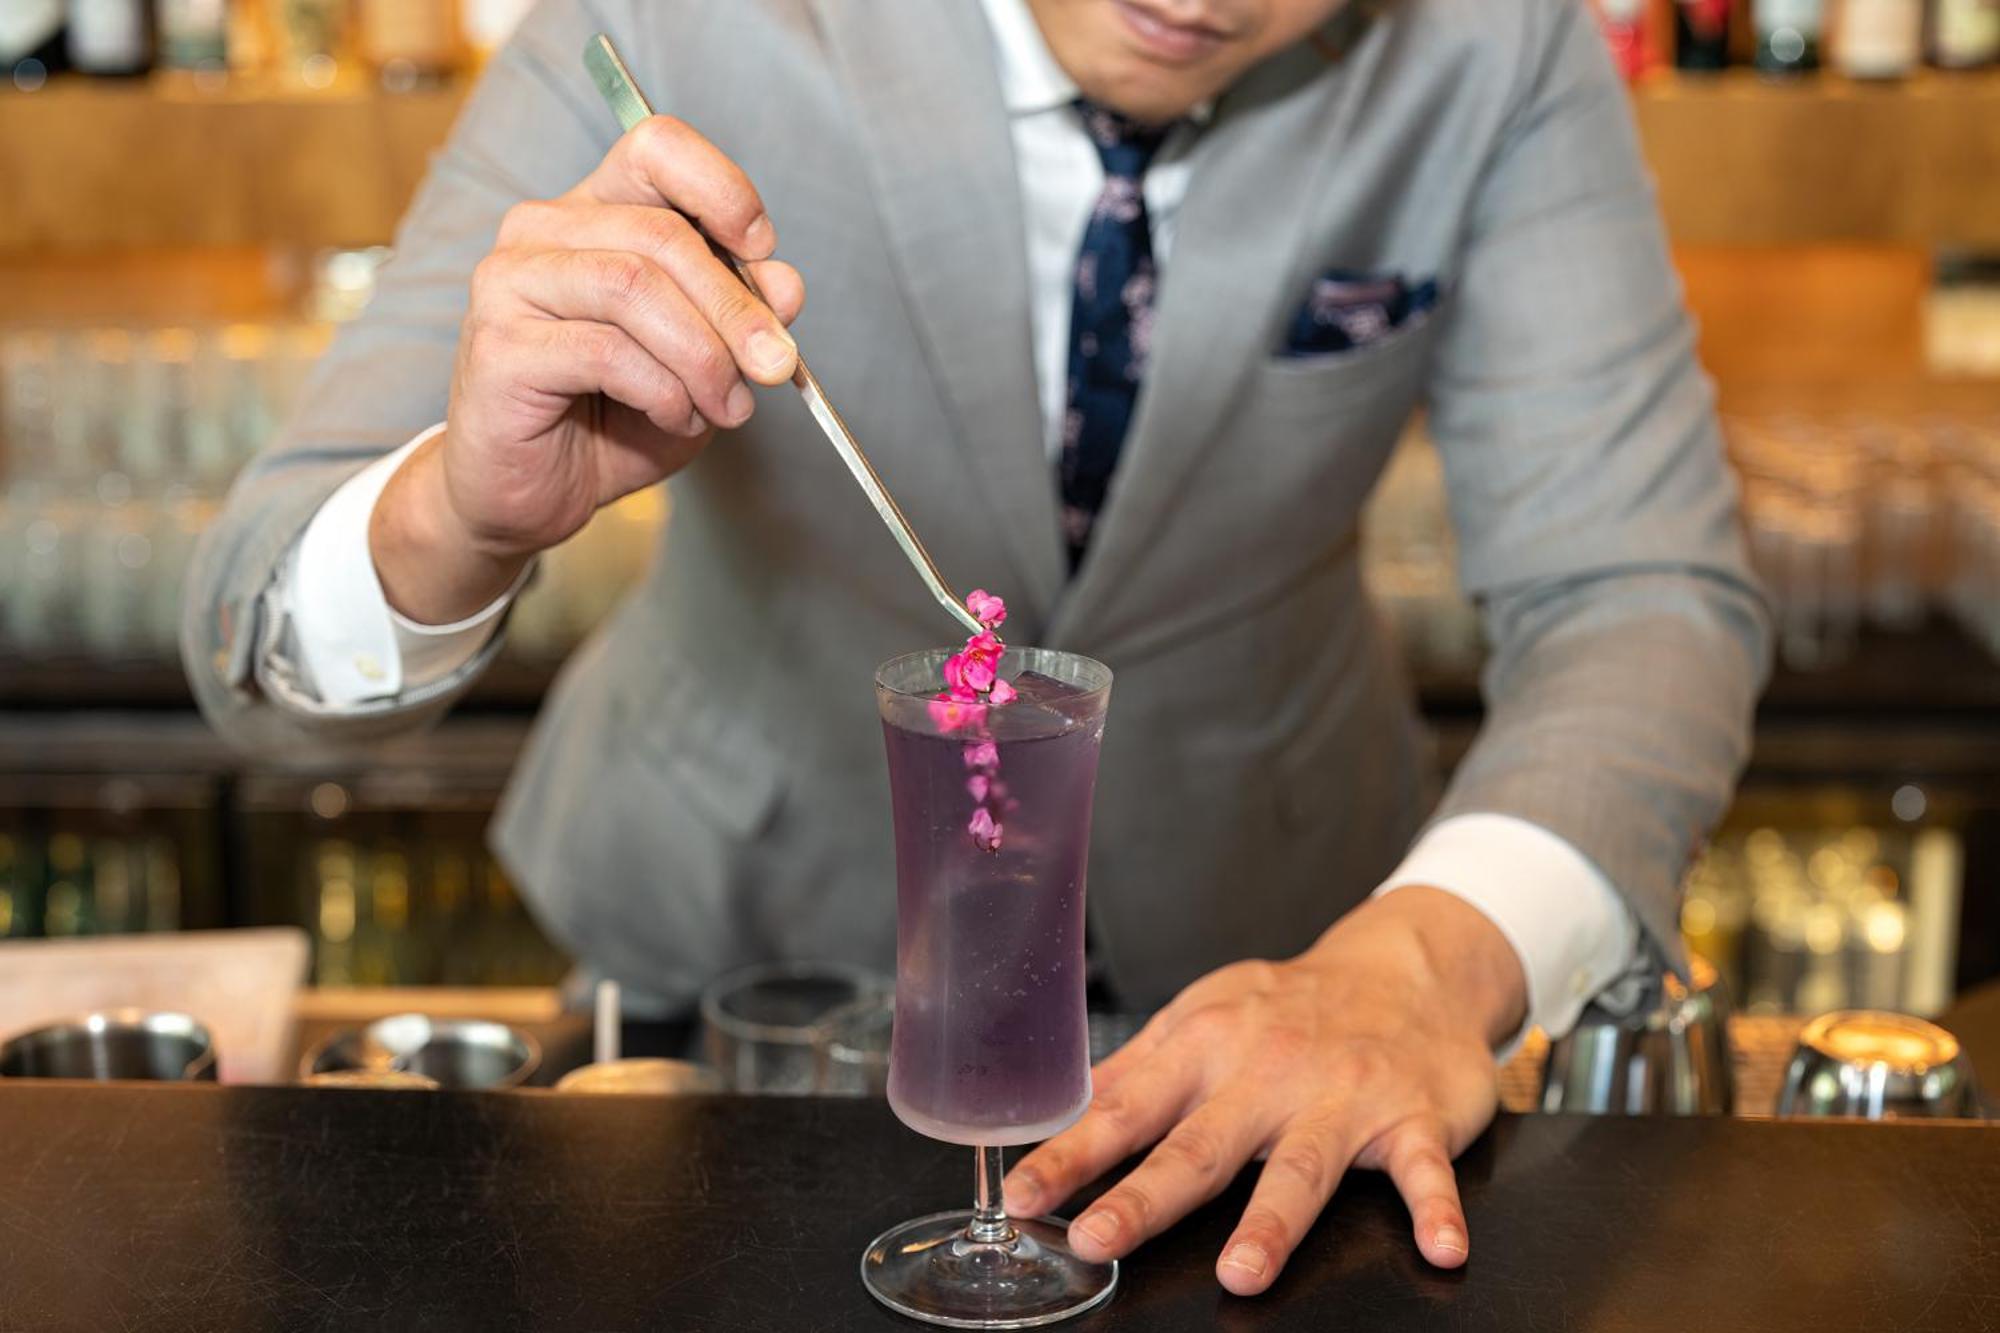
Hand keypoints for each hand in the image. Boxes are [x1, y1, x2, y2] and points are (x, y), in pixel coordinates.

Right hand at [372, 115, 805, 623]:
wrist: (529, 495)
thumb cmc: (612, 420)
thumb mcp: (701, 363)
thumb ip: (740, 316)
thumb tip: (785, 283)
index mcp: (593, 212)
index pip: (657, 148)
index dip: (723, 191)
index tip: (763, 255)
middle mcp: (541, 230)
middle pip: (662, 233)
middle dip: (736, 308)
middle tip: (775, 367)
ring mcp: (510, 283)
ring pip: (635, 287)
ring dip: (703, 356)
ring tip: (724, 407)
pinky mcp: (499, 346)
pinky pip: (606, 351)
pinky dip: (662, 391)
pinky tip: (674, 417)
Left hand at [1002, 887, 1526, 1295]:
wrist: (1407, 967)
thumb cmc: (1291, 1004)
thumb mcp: (1204, 1018)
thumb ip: (1137, 1072)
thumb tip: (1061, 1116)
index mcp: (1207, 1048)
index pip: (1126, 1108)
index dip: (1071, 1153)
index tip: (1024, 1194)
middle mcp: (1269, 1073)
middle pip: (1200, 1145)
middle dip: (1145, 1196)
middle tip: (1095, 1239)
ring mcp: (1344, 1096)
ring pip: (1303, 1164)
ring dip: (1273, 1220)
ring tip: (1240, 1272)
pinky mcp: (1414, 1118)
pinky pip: (1425, 1170)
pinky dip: (1437, 1210)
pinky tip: (1441, 1249)